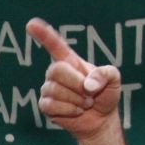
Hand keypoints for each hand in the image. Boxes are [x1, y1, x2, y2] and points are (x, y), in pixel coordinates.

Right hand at [27, 18, 122, 139]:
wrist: (100, 120)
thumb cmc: (105, 95)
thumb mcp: (114, 80)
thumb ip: (106, 73)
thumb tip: (87, 85)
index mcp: (70, 61)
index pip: (54, 45)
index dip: (43, 34)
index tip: (31, 24)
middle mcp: (56, 73)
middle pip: (56, 70)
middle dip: (76, 83)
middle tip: (90, 93)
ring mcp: (49, 89)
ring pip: (55, 90)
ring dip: (76, 100)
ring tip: (85, 103)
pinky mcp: (46, 105)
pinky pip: (51, 105)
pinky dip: (69, 110)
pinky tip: (77, 111)